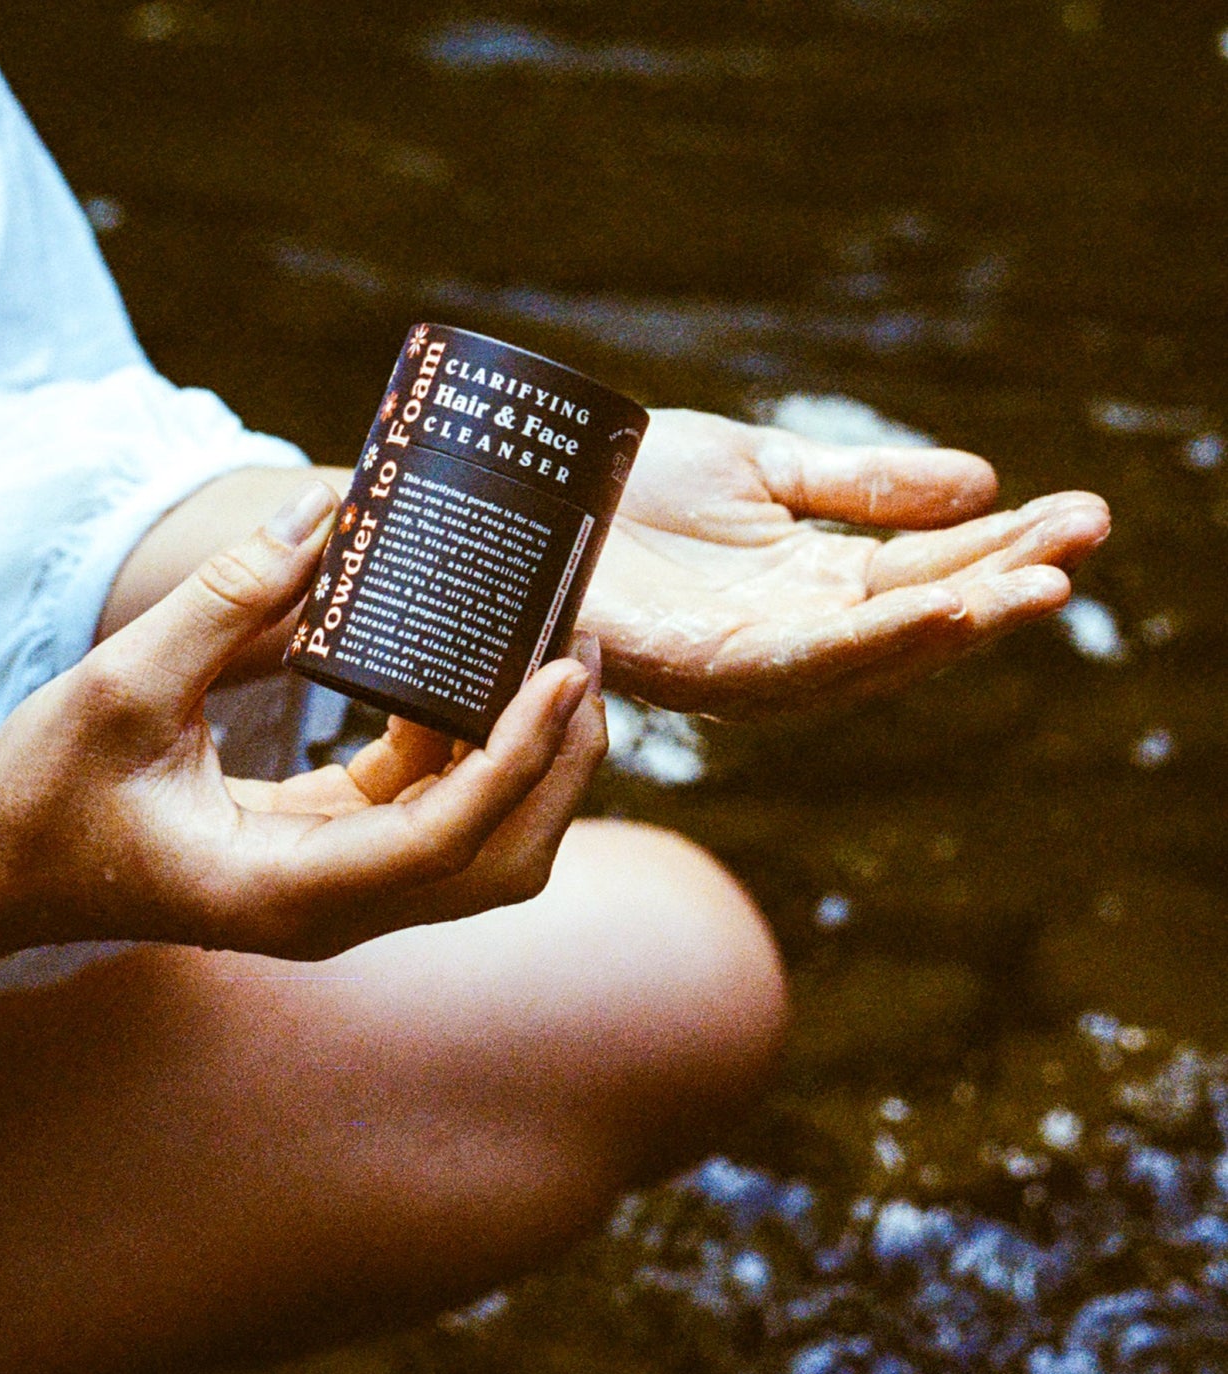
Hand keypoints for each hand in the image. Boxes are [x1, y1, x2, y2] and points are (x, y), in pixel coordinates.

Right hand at [0, 482, 604, 960]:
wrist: (8, 870)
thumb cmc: (49, 793)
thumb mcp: (124, 685)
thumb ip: (226, 600)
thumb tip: (323, 513)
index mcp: (289, 890)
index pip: (445, 839)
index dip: (519, 756)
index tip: (565, 670)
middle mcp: (336, 909)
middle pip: (499, 857)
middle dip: (557, 763)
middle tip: (580, 654)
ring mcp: (342, 890)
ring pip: (480, 841)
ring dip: (526, 756)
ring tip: (545, 653)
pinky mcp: (336, 857)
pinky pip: (430, 809)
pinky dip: (464, 747)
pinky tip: (457, 673)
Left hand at [579, 409, 1110, 716]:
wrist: (527, 484)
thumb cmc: (631, 483)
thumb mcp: (763, 467)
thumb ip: (863, 486)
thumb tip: (983, 485)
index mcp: (807, 586)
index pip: (922, 573)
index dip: (999, 549)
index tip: (1081, 517)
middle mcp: (784, 632)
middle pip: (910, 620)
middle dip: (998, 585)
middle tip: (1084, 541)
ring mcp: (740, 658)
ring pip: (866, 654)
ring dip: (953, 622)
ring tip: (1037, 586)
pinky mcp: (691, 668)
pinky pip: (794, 663)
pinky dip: (868, 644)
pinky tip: (935, 613)